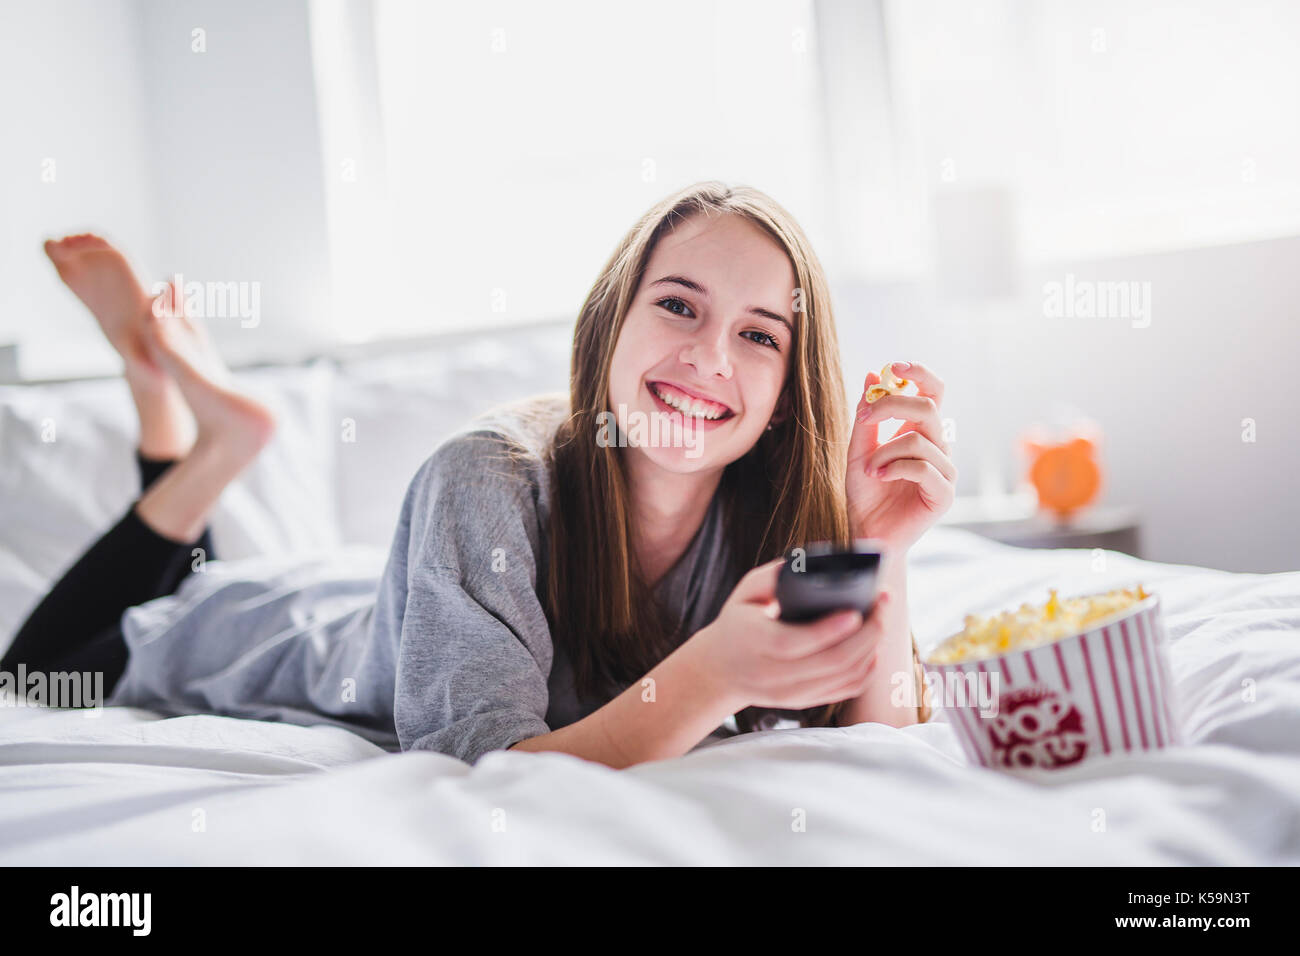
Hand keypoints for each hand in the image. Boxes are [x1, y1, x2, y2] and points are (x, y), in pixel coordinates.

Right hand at [691, 558, 893, 711]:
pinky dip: (867, 668)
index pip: (794, 642)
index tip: (855, 611)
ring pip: (845, 677)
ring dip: (871, 647)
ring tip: (880, 618)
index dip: (828, 630)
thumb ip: (773, 576)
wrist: (720, 670)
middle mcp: (772, 675)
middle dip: (866, 633)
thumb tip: (810, 562)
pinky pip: (847, 689)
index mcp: (754, 643)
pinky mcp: (806, 702)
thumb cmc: (738, 622)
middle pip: (831, 662)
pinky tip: (872, 646)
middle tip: (882, 604)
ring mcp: (791, 693)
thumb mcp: (745, 593)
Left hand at [846, 361, 957, 553]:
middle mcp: (938, 447)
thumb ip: (867, 416)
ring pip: (917, 440)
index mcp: (920, 432)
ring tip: (869, 470)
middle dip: (893, 405)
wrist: (866, 531)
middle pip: (929, 408)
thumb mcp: (858, 449)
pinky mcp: (944, 494)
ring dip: (883, 452)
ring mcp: (945, 471)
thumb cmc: (866, 493)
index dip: (920, 374)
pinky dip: (893, 468)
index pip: (933, 392)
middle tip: (865, 417)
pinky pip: (922, 467)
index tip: (894, 365)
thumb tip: (872, 376)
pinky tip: (878, 477)